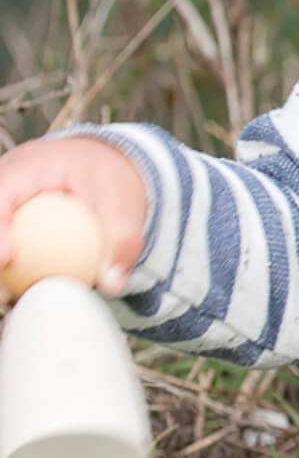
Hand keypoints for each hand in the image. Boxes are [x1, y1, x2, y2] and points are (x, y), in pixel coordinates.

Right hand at [0, 136, 147, 301]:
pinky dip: (8, 259)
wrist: (105, 161)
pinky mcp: (7, 208)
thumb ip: (122, 243)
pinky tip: (14, 291)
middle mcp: (8, 174)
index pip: (3, 192)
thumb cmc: (112, 178)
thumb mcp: (126, 205)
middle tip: (3, 290)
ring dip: (0, 259)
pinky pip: (3, 231)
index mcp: (32, 165)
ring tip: (5, 296)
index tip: (7, 258)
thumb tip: (112, 284)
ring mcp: (5, 192)